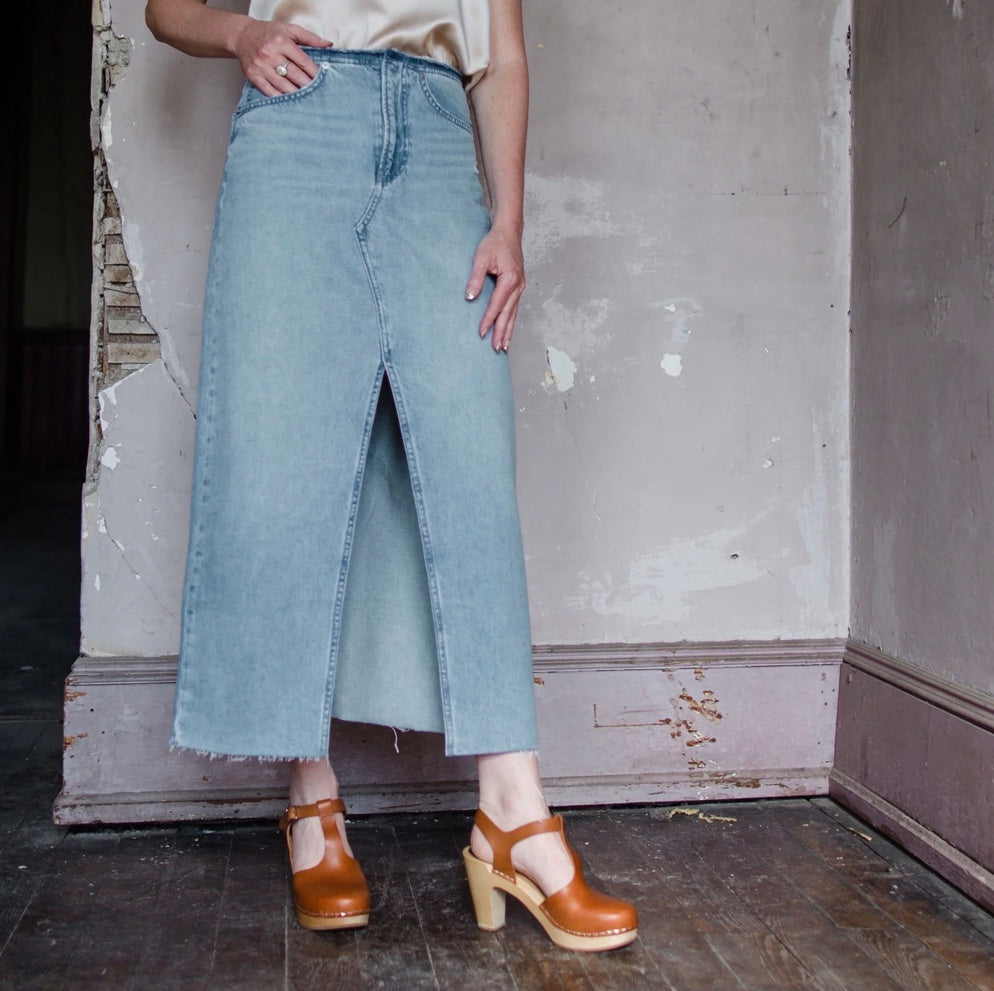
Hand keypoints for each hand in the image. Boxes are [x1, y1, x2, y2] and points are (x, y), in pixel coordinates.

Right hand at [233, 19, 331, 96]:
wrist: (242, 35)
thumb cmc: (268, 33)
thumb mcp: (289, 29)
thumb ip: (310, 37)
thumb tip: (328, 45)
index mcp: (281, 41)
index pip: (303, 62)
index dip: (315, 73)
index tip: (324, 81)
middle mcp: (270, 54)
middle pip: (295, 75)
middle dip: (308, 85)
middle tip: (318, 93)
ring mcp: (261, 66)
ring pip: (284, 86)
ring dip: (297, 94)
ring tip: (307, 99)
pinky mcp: (253, 75)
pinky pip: (269, 91)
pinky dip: (281, 97)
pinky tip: (290, 101)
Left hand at [466, 226, 524, 351]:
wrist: (508, 232)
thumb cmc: (495, 243)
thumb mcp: (481, 257)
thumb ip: (475, 278)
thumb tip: (470, 298)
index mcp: (510, 279)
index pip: (497, 305)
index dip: (489, 320)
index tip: (482, 333)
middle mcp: (518, 286)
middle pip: (508, 314)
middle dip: (502, 332)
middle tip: (497, 349)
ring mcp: (520, 287)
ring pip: (513, 314)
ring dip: (508, 330)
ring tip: (504, 347)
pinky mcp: (518, 287)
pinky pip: (514, 308)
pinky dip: (510, 321)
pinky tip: (507, 330)